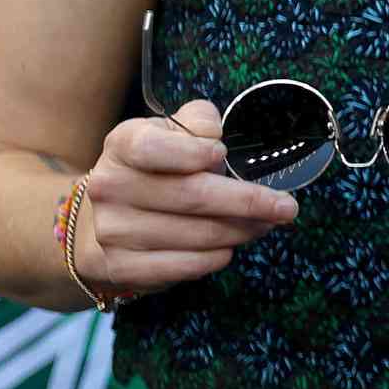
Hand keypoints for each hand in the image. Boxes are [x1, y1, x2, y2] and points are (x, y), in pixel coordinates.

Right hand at [76, 100, 297, 294]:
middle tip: (286, 207)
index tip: (222, 154)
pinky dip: (215, 257)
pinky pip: (182, 266)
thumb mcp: (170, 131)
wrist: (102, 216)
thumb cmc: (154, 166)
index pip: (153, 148)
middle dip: (248, 202)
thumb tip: (213, 135)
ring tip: (266, 224)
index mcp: (123, 145)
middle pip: (191, 196)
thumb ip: (196, 122)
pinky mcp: (120, 267)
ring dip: (241, 231)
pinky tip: (231, 246)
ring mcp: (112, 230)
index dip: (191, 152)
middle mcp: (110, 187)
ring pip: (195, 235)